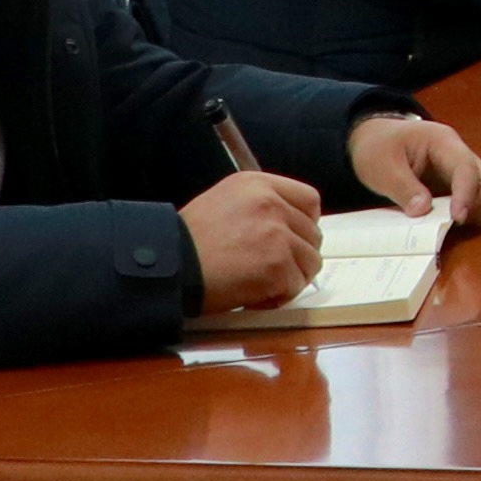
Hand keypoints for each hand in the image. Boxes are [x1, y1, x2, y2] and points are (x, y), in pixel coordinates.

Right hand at [183, 169, 325, 311]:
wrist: (168, 267)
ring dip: (289, 277)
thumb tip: (291, 226)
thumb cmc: (187, 243)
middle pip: (313, 234)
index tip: (293, 239)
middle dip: (296, 256)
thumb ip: (259, 207)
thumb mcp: (224, 203)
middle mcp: (271, 203)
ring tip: (260, 283)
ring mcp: (277, 234)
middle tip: (269, 269)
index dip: (305, 223)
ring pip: (310, 261)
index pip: (309, 200)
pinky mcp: (278, 264)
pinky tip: (253, 294)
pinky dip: (278, 296)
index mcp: (258, 184)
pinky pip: (296, 286)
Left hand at [345, 113, 480, 225]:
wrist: (377, 139)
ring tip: (460, 224)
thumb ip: (402, 187)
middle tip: (450, 224)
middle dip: (477, 206)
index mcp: (443, 142)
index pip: (466, 167)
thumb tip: (423, 211)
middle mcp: (463, 154)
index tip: (457, 218)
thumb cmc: (378, 147)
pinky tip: (465, 223)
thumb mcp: (380, 165)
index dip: (466, 194)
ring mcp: (469, 169)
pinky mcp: (468, 184)